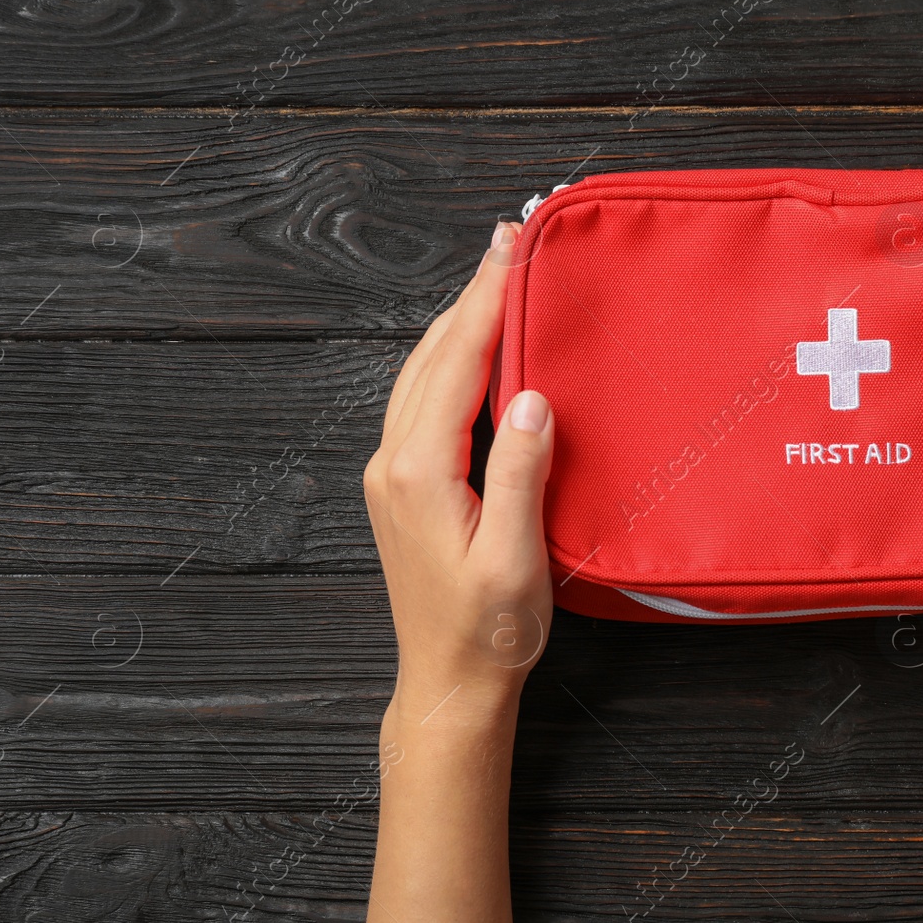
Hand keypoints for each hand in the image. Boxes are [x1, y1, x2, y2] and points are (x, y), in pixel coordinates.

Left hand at [362, 220, 555, 722]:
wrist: (448, 682)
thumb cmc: (487, 630)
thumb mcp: (514, 558)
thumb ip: (519, 473)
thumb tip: (530, 398)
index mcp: (419, 473)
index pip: (457, 363)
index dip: (486, 298)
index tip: (509, 245)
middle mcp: (394, 463)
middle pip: (432, 355)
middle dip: (471, 294)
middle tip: (508, 240)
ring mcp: (392, 473)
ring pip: (422, 373)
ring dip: (459, 322)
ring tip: (495, 277)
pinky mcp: (403, 486)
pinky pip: (423, 400)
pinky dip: (451, 359)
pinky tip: (477, 350)